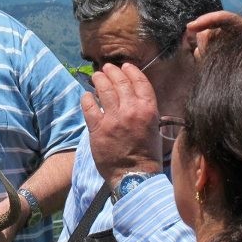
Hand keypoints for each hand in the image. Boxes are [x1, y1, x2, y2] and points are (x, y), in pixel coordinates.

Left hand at [82, 63, 161, 184]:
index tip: (125, 66)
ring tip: (96, 76)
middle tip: (106, 68)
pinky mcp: (97, 128)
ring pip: (104, 90)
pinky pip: (89, 106)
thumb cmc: (146, 154)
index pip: (140, 82)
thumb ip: (145, 110)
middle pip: (120, 82)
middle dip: (112, 72)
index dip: (131, 71)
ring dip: (99, 80)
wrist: (134, 175)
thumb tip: (134, 96)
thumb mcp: (153, 128)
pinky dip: (87, 98)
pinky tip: (87, 95)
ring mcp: (113, 119)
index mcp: (148, 110)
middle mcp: (131, 111)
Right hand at [187, 11, 241, 58]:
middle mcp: (234, 34)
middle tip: (204, 52)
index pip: (223, 17)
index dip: (207, 19)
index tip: (191, 27)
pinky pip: (204, 54)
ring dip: (202, 49)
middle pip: (210, 29)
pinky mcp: (221, 56)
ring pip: (204, 42)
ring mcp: (225, 45)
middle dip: (203, 38)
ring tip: (208, 59)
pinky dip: (203, 57)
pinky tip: (208, 66)